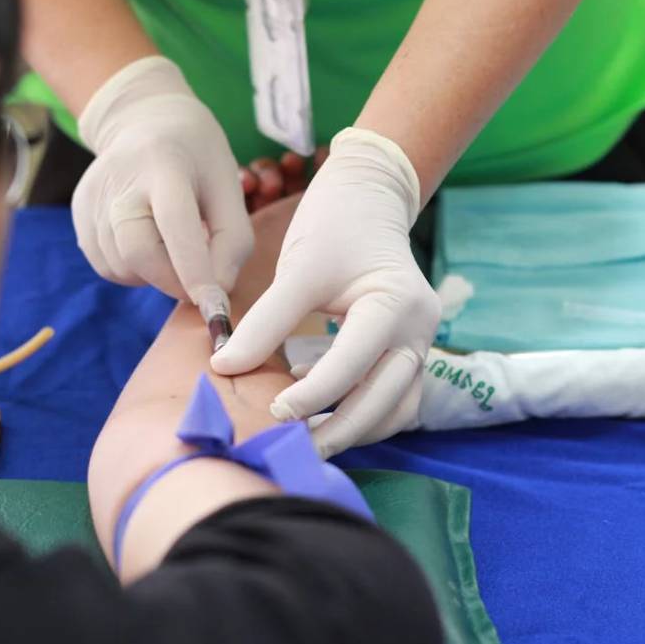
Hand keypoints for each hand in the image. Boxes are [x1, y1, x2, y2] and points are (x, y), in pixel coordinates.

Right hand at [72, 56, 253, 301]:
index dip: (194, 269)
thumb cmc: (197, 157)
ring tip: (172, 244)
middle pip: (138, 252)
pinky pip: (108, 266)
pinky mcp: (79, 214)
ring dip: (155, 275)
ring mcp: (93, 197)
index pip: (175, 223)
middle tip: (198, 282)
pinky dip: (134, 270)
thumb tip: (217, 291)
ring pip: (122, 267)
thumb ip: (233, 240)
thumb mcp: (229, 185)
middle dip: (173, 281)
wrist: (144, 120)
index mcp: (164, 164)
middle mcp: (119, 179)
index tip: (215, 305)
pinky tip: (149, 242)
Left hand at [212, 128, 440, 457]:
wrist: (369, 197)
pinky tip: (322, 415)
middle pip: (385, 401)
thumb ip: (265, 321)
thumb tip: (224, 367)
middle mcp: (420, 332)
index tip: (272, 412)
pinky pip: (393, 400)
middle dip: (338, 430)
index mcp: (398, 305)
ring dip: (354, 430)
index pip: (353, 364)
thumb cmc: (334, 225)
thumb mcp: (299, 269)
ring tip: (305, 442)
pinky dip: (362, 415)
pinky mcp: (408, 352)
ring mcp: (420, 345)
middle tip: (289, 447)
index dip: (312, 395)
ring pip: (395, 410)